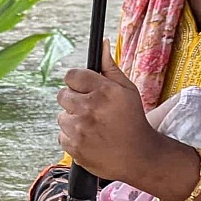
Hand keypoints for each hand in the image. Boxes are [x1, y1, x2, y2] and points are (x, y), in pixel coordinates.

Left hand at [57, 55, 163, 183]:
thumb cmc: (133, 121)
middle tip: (91, 109)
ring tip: (93, 126)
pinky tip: (90, 138)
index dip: (77, 82)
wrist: (139, 156)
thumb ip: (110, 67)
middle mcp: (90, 108)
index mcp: (104, 91)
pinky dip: (72, 137)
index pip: (71, 75)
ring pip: (61, 116)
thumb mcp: (128, 90)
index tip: (84, 89)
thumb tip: (102, 44)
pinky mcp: (74, 147)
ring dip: (73, 120)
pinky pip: (62, 135)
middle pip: (62, 95)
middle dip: (74, 100)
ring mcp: (80, 129)